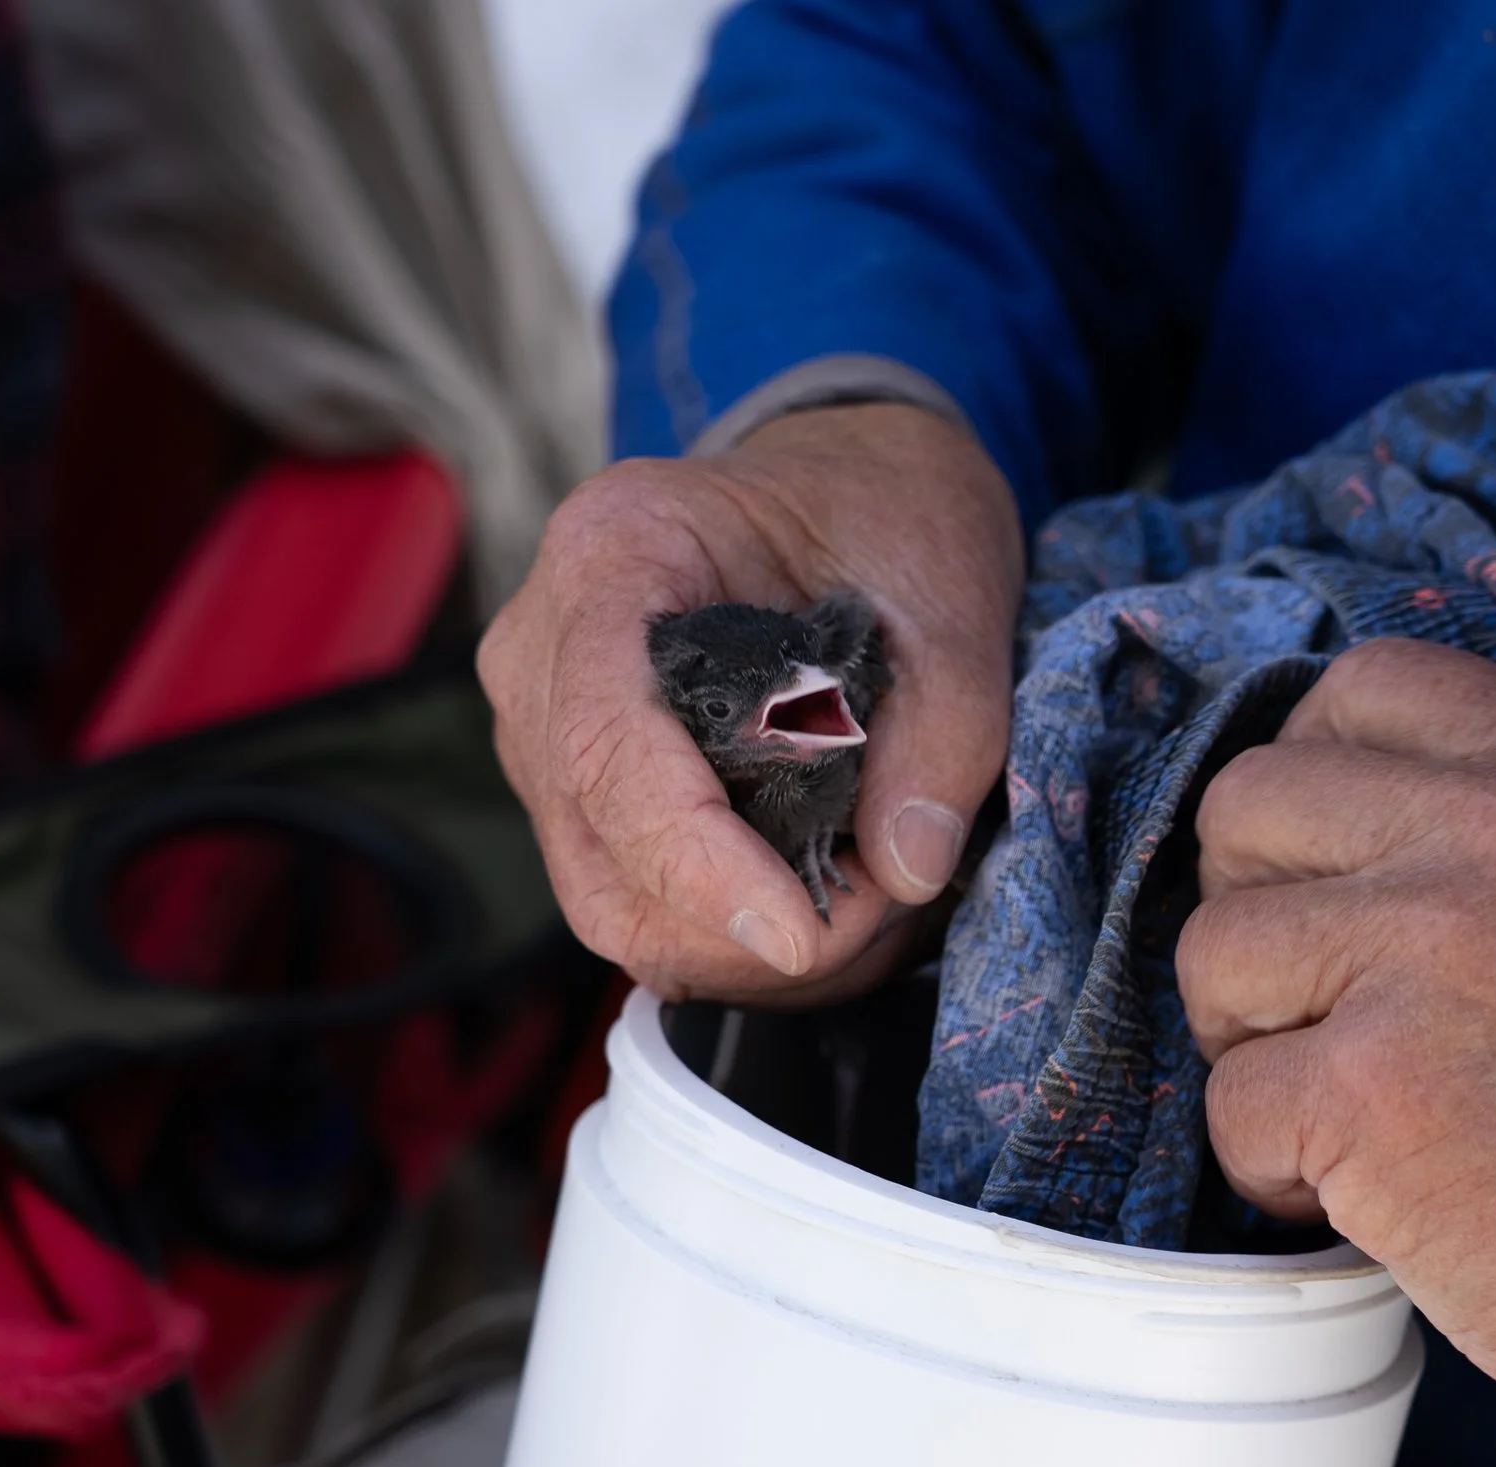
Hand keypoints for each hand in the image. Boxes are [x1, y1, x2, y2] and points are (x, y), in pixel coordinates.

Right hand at [478, 403, 1020, 1001]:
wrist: (848, 488)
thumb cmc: (882, 512)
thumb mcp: (951, 592)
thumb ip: (946, 730)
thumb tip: (906, 867)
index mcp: (611, 554)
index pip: (608, 743)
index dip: (696, 861)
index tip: (800, 933)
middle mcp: (545, 650)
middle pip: (602, 853)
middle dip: (744, 925)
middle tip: (885, 909)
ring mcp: (547, 731)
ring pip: (614, 906)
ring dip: (744, 950)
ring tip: (869, 906)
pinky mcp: (583, 795)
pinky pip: (638, 907)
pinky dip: (735, 939)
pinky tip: (828, 906)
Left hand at [1176, 640, 1495, 1466]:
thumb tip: (1347, 805)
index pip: (1364, 685)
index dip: (1313, 775)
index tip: (1328, 866)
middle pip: (1250, 803)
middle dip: (1258, 908)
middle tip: (1319, 1001)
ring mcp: (1427, 950)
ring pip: (1213, 949)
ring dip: (1254, 1040)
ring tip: (1347, 1102)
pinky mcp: (1367, 1084)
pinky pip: (1228, 1099)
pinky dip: (1270, 1164)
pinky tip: (1358, 1189)